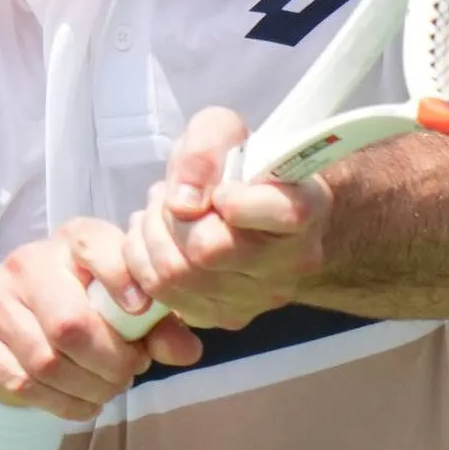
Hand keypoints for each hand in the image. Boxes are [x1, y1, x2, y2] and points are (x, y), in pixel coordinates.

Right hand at [0, 216, 202, 418]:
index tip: (139, 314)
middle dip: (109, 363)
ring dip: (87, 389)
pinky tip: (80, 402)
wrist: (15, 329)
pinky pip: (21, 383)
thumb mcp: (129, 311)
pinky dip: (60, 404)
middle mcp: (27, 260)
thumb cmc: (87, 310)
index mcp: (73, 239)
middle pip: (70, 325)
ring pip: (46, 361)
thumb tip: (186, 351)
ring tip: (105, 390)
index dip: (122, 281)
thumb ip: (160, 327)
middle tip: (128, 375)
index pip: (97, 248)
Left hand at [124, 107, 328, 328]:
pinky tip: (158, 241)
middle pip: (207, 249)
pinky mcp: (221, 319)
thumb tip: (182, 203)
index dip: (236, 200)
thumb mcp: (224, 131)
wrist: (254, 209)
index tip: (221, 190)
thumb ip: (205, 149)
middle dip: (171, 216)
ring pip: (175, 275)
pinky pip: (160, 295)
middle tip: (171, 197)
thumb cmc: (242, 167)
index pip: (280, 212)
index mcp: (305, 208)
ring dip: (151, 236)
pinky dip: (143, 262)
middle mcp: (289, 264)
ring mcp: (257, 300)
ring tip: (162, 215)